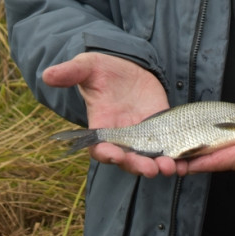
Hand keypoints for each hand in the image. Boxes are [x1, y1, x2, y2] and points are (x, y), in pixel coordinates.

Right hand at [43, 52, 183, 176]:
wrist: (125, 67)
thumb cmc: (101, 68)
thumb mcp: (86, 66)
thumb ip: (70, 72)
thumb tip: (47, 75)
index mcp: (101, 126)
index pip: (100, 148)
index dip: (106, 154)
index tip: (114, 156)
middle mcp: (122, 136)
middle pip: (128, 160)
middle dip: (138, 166)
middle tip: (152, 169)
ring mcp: (143, 135)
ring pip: (150, 157)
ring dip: (161, 165)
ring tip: (172, 168)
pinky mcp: (162, 128)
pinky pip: (170, 146)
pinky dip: (178, 155)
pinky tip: (187, 160)